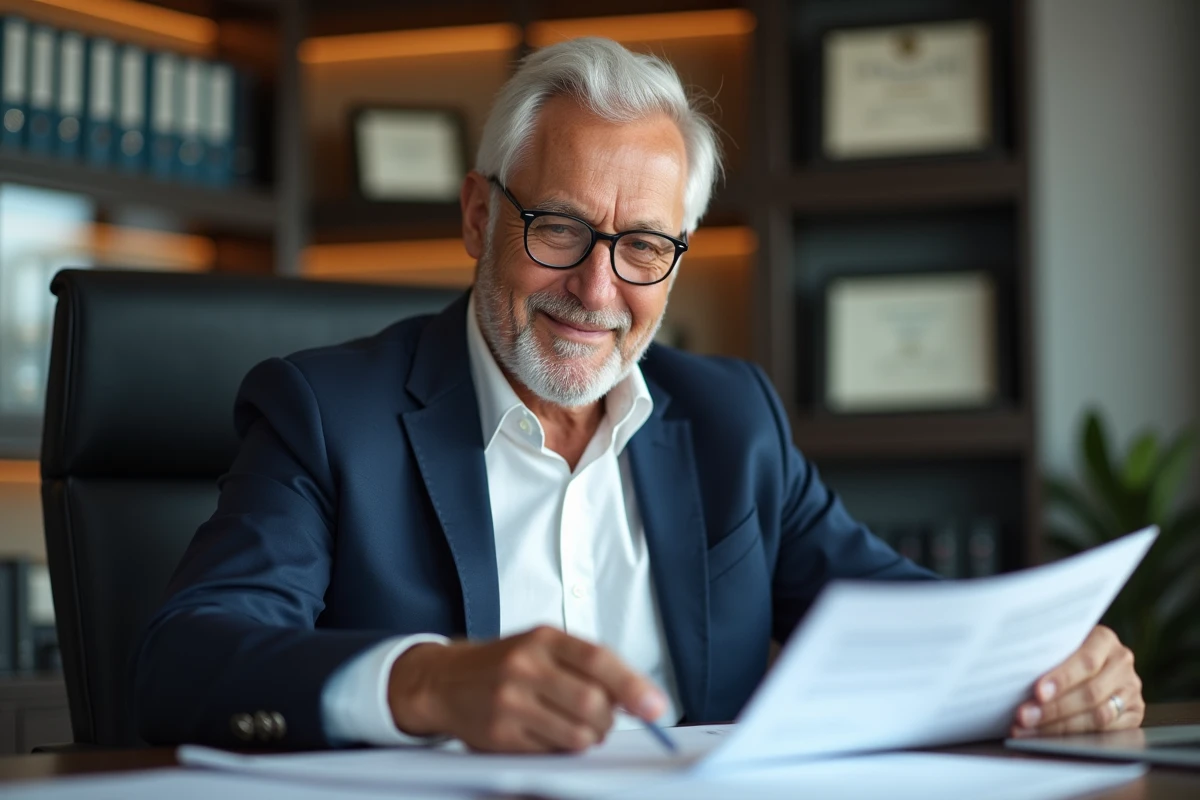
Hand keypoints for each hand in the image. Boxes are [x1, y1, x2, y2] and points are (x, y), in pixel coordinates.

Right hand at [386, 626, 667, 752]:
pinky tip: (548, 733)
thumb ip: (587, 664)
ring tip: (576, 726)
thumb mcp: (544, 646)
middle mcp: (525, 666)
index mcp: (544, 638)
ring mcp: (509, 702)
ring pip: (576, 734)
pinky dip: (561, 748)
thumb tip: (637, 696)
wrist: (445, 680)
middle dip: (609, 720)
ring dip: (589, 737)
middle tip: (604, 720)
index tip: (655, 707)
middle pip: (592, 704)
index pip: (598, 660)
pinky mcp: (499, 735)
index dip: (632, 686)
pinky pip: (552, 752)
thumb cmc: (506, 663)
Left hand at [1012, 625, 1143, 736]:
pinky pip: (1108, 732)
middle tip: (1025, 717)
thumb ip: (1046, 655)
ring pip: (1098, 716)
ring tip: (1029, 730)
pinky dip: (1076, 737)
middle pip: (1090, 692)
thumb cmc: (1062, 651)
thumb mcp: (1058, 644)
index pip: (1085, 661)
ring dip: (1060, 726)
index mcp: (1104, 639)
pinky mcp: (1133, 714)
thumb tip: (1012, 670)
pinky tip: (1050, 738)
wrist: (1091, 661)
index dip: (1062, 679)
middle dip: (1054, 708)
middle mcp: (1121, 663)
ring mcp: (1130, 690)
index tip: (1038, 692)